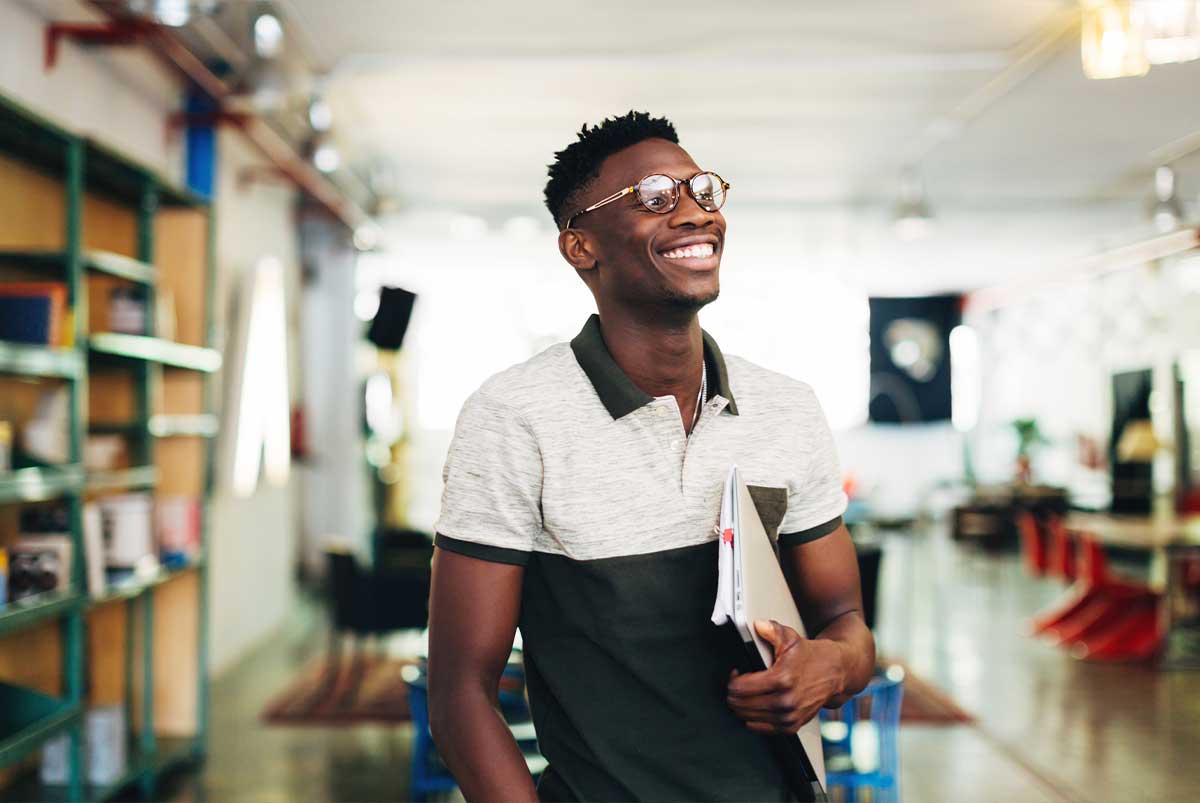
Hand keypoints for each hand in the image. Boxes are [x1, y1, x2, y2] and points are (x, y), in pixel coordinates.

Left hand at [726, 619, 846, 735]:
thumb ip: (772, 630)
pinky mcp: (792, 726)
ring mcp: (789, 716)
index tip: (735, 674)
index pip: (741, 688)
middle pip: (741, 704)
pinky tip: (753, 708)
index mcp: (782, 679)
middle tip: (737, 684)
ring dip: (741, 707)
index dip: (733, 680)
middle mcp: (785, 701)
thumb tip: (759, 625)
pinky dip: (753, 720)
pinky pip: (763, 729)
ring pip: (749, 717)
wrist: (835, 672)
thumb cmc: (811, 656)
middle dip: (734, 694)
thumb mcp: (791, 638)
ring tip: (744, 695)